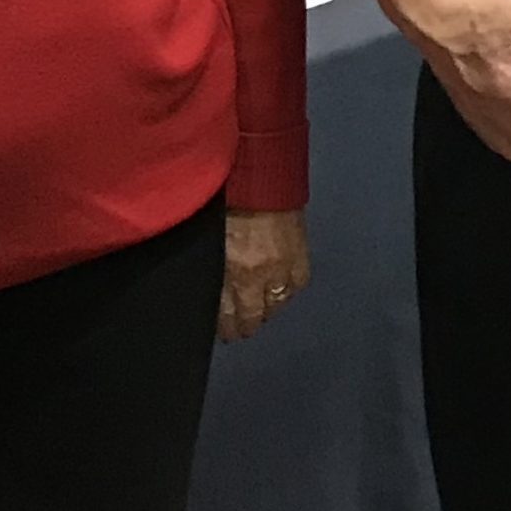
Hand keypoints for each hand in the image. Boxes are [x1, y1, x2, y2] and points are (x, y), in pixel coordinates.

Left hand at [219, 209, 311, 341]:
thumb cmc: (226, 205)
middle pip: (252, 315)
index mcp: (230, 270)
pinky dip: (286, 293)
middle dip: (245, 325)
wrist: (261, 178)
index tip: (224, 332)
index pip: (228, 314)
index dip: (226, 327)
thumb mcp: (210, 240)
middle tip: (239, 329)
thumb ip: (211, 267)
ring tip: (258, 310)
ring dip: (265, 310)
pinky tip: (279, 292)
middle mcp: (257, 275)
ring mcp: (282, 268)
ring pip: (275, 306)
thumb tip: (213, 292)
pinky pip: (295, 288)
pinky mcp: (301, 259)